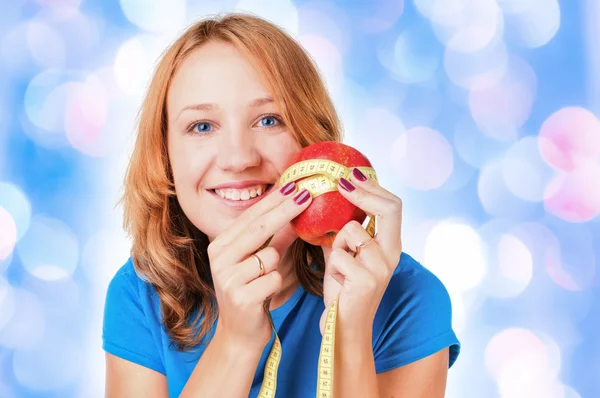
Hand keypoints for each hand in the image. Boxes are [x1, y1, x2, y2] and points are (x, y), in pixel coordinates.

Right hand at [208, 183, 311, 350]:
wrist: (239, 335)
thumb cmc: (252, 293)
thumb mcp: (260, 262)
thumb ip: (275, 238)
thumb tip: (295, 209)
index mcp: (220, 245)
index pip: (250, 216)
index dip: (274, 200)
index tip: (295, 186)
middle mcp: (219, 258)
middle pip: (258, 228)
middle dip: (284, 210)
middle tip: (306, 195)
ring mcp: (227, 278)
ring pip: (270, 255)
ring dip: (277, 265)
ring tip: (265, 281)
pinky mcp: (240, 297)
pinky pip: (274, 278)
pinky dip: (277, 284)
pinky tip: (266, 295)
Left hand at [320, 168, 402, 338]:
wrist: (344, 326)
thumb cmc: (343, 289)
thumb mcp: (345, 253)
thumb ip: (342, 230)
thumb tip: (326, 200)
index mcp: (390, 245)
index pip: (392, 205)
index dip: (373, 187)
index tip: (351, 174)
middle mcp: (392, 254)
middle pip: (389, 208)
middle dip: (363, 191)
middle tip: (341, 180)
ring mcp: (382, 267)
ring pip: (351, 231)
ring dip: (336, 244)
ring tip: (338, 267)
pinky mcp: (368, 280)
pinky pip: (338, 255)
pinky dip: (331, 266)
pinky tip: (337, 283)